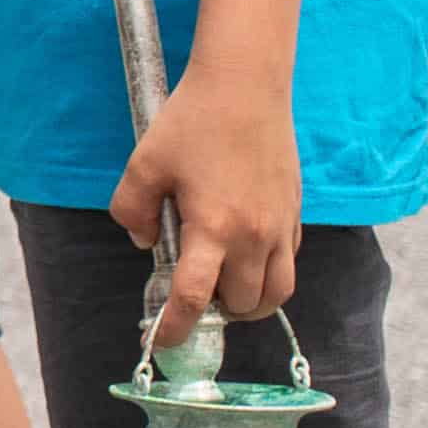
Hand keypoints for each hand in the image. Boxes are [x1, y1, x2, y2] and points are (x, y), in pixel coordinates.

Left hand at [114, 66, 300, 346]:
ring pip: (277, 294)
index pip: (195, 298)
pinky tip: (245, 255)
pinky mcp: (296, 215)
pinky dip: (270, 274)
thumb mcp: (144, 163)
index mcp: (214, 228)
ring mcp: (281, 227)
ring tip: (223, 288)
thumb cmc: (192, 121)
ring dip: (249, 303)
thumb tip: (147, 245)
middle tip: (193, 296)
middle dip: (216, 312)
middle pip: (242, 304)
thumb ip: (132, 210)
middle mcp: (254, 236)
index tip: (163, 341)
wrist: (246, 87)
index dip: (175, 326)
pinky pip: (289, 264)